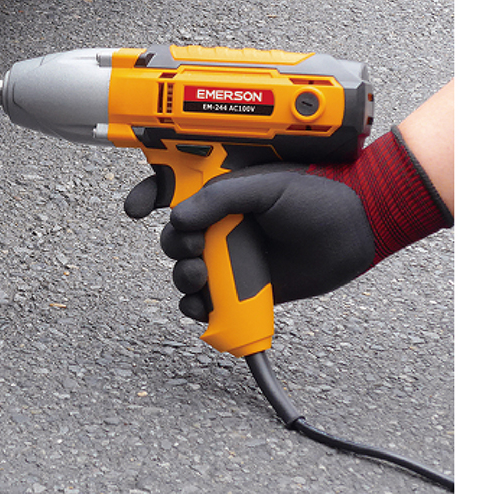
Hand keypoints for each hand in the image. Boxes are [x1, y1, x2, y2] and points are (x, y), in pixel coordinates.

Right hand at [158, 165, 375, 320]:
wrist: (356, 231)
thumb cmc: (317, 197)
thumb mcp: (266, 186)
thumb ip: (220, 198)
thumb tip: (179, 219)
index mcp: (222, 191)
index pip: (172, 189)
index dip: (147, 197)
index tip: (136, 209)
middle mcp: (222, 222)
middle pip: (174, 237)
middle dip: (175, 245)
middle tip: (196, 247)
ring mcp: (232, 256)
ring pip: (186, 271)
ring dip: (183, 278)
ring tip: (202, 278)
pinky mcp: (244, 288)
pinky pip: (209, 301)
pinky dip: (198, 307)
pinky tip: (203, 307)